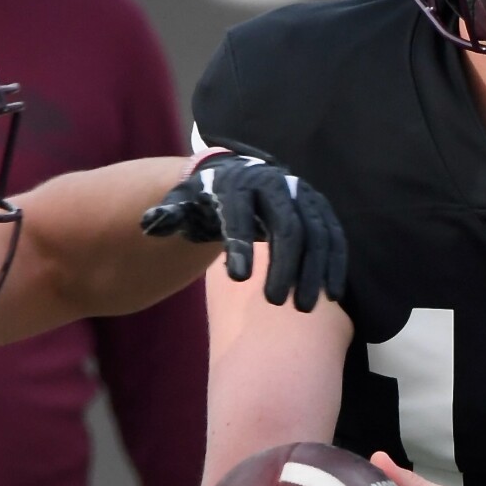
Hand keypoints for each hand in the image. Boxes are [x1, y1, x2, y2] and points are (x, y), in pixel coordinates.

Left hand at [139, 151, 346, 310]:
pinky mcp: (320, 210)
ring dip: (313, 272)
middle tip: (274, 302)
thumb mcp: (184, 203)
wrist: (242, 177)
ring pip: (316, 234)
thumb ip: (169, 215)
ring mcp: (303, 196)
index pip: (240, 213)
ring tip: (303, 308)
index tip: (237, 278)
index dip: (240, 243)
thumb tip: (150, 223)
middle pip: (286, 227)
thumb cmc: (208, 198)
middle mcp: (276, 185)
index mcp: (238, 184)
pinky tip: (332, 295)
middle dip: (283, 266)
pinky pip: (334, 238)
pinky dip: (335, 265)